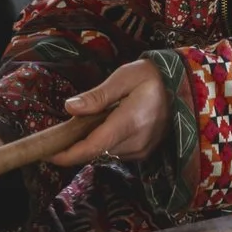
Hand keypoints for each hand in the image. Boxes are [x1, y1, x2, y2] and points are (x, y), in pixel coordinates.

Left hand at [45, 59, 169, 166]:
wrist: (184, 87)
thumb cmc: (152, 77)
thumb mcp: (124, 77)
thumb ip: (97, 96)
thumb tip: (69, 108)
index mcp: (130, 122)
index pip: (92, 147)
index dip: (67, 154)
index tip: (47, 152)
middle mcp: (136, 143)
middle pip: (95, 151)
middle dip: (77, 140)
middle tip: (72, 120)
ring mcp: (141, 151)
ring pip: (103, 152)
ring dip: (92, 140)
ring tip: (98, 116)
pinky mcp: (143, 153)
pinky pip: (115, 152)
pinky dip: (106, 141)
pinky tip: (111, 123)